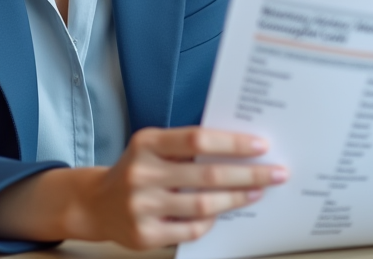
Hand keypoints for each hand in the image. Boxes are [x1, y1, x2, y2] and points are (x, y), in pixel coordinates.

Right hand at [75, 127, 288, 247]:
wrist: (97, 204)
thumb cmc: (137, 170)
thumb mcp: (152, 148)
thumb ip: (186, 147)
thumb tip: (240, 149)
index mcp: (146, 143)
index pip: (196, 139)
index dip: (232, 143)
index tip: (261, 146)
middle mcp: (142, 173)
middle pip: (207, 175)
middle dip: (248, 174)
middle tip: (276, 173)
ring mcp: (142, 206)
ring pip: (203, 205)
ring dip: (236, 198)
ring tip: (257, 192)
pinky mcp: (144, 235)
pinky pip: (191, 230)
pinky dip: (211, 222)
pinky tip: (223, 213)